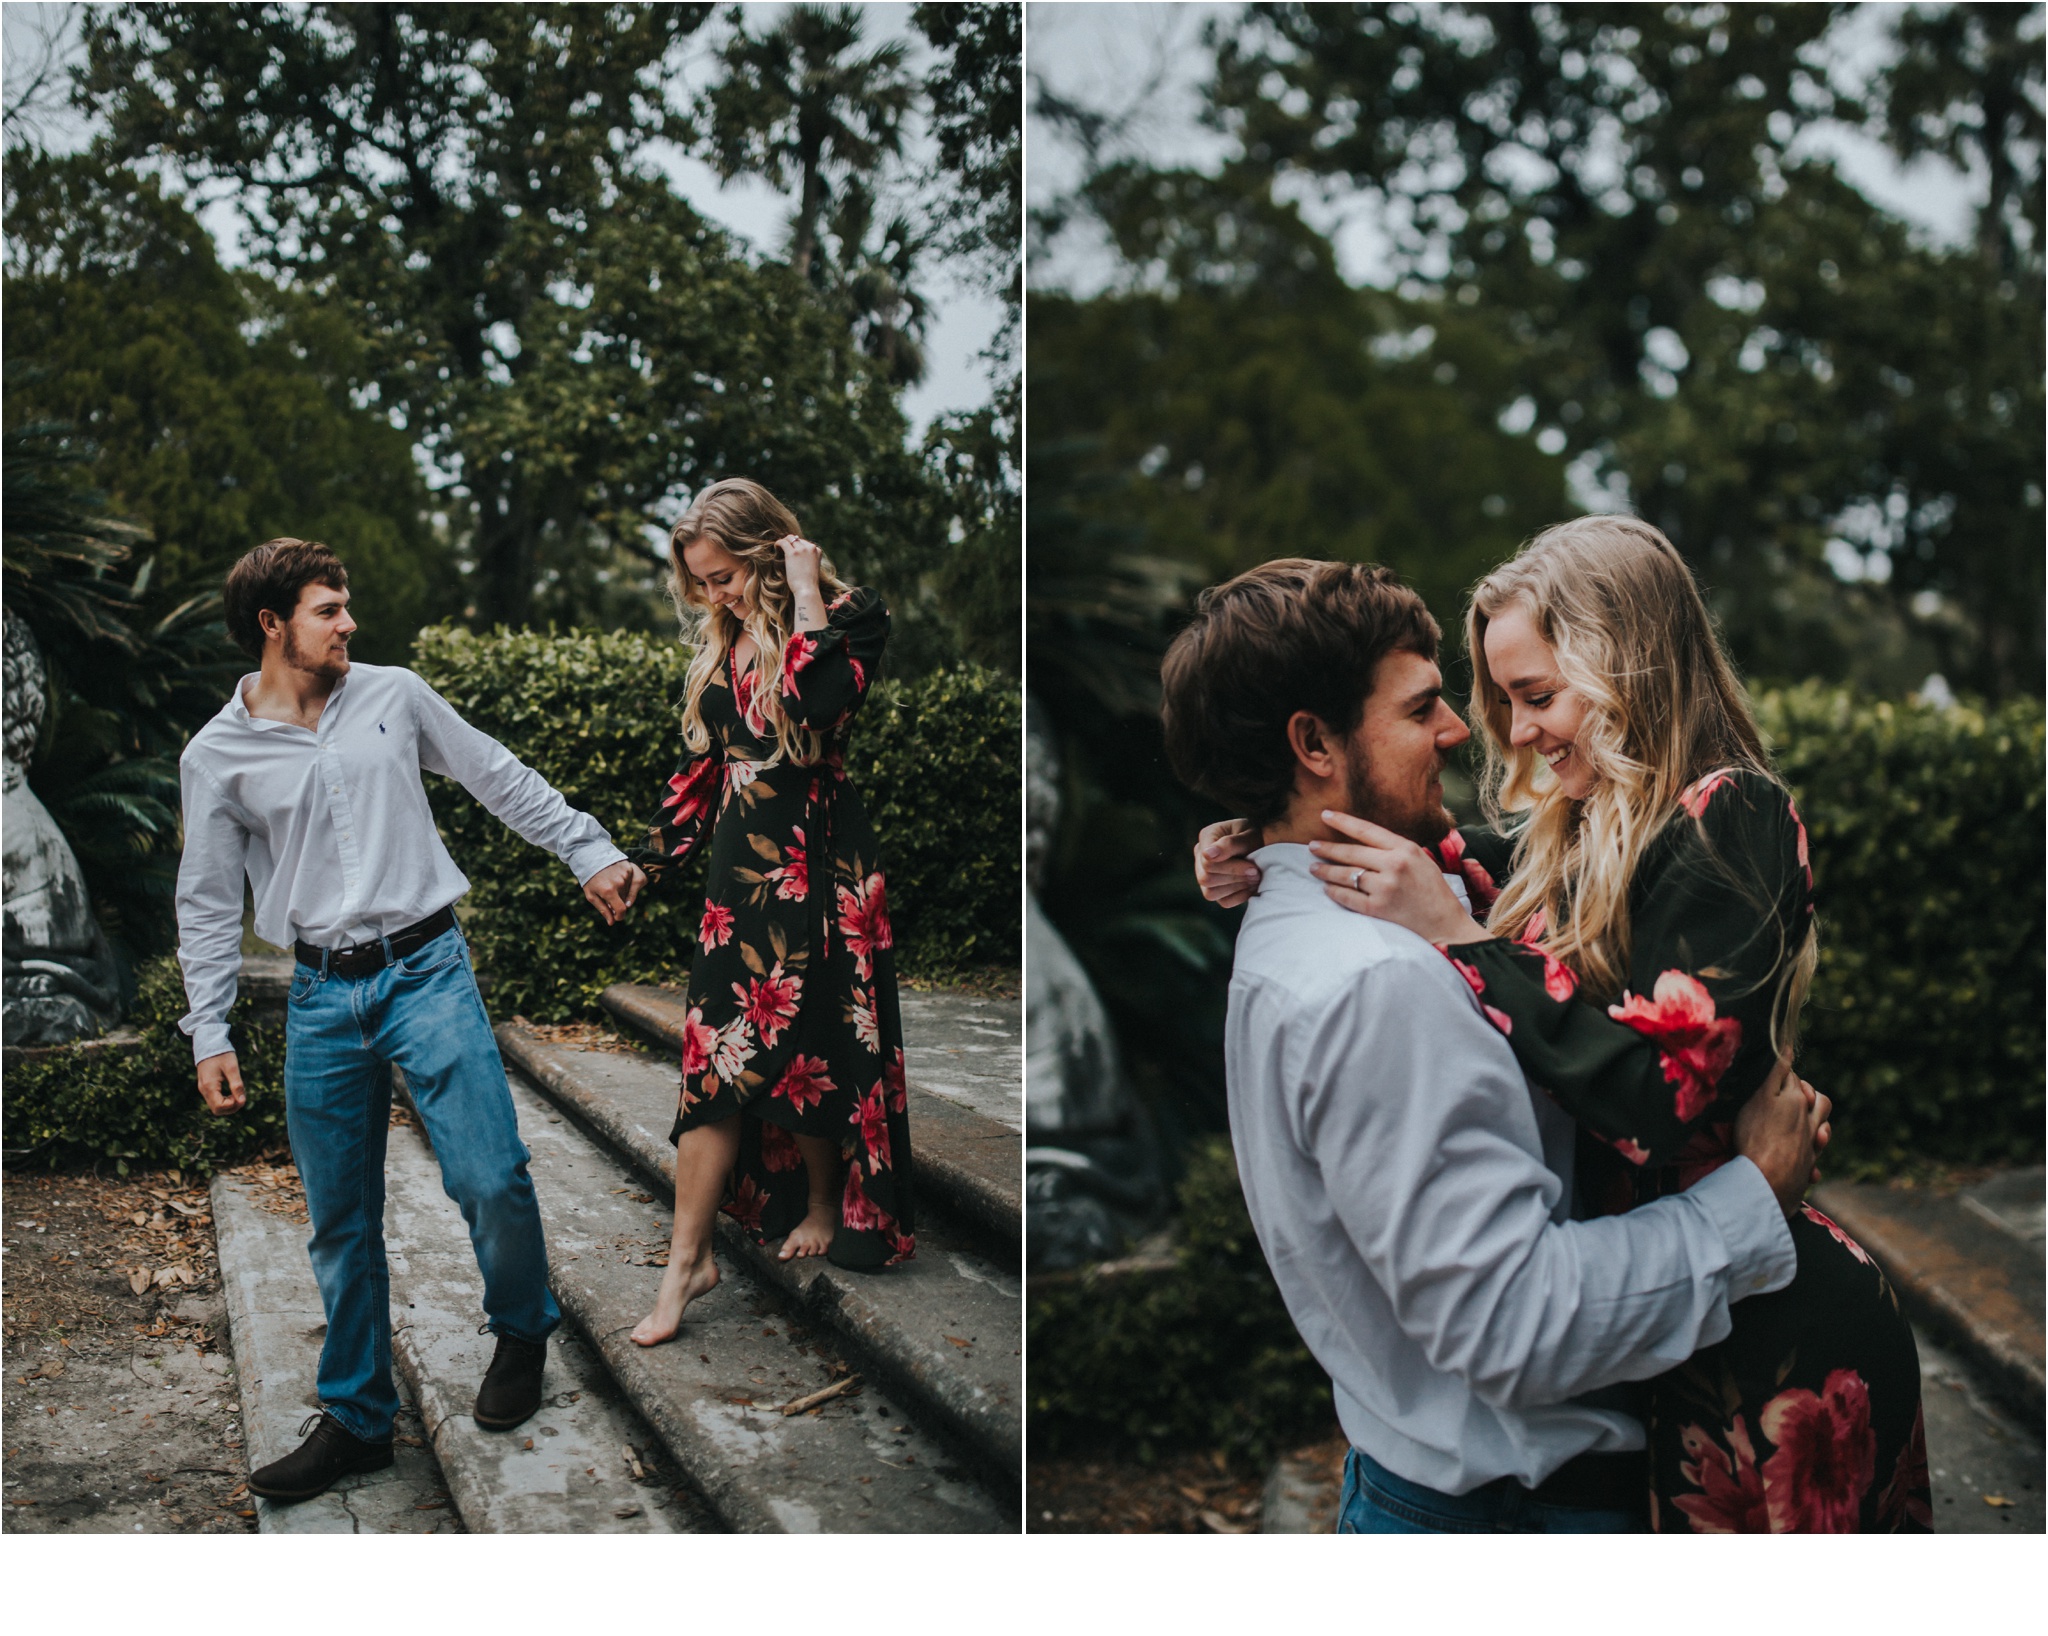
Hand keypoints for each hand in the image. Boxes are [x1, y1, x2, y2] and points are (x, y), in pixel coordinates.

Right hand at [198, 1052, 244, 1115]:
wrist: (209, 1044)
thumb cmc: (222, 1054)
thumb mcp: (232, 1068)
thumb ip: (237, 1085)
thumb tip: (242, 1101)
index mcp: (209, 1086)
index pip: (220, 1106)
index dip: (233, 1105)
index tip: (242, 1097)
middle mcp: (204, 1090)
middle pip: (217, 1110)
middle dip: (231, 1107)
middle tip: (242, 1097)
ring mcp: (203, 1089)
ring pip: (215, 1106)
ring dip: (228, 1105)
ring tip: (238, 1094)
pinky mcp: (205, 1087)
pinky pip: (214, 1100)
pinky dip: (224, 1100)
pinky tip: (232, 1092)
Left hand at [584, 860, 645, 925]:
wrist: (592, 856)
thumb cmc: (590, 878)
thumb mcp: (591, 895)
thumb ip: (603, 909)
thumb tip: (612, 922)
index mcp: (609, 891)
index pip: (621, 910)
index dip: (620, 916)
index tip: (617, 917)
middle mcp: (619, 883)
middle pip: (624, 901)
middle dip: (617, 902)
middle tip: (606, 895)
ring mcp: (625, 875)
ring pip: (627, 892)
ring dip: (621, 893)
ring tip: (610, 884)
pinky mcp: (629, 869)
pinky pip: (630, 882)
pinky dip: (624, 883)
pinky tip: (616, 878)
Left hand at [777, 534, 822, 592]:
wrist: (807, 590)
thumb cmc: (809, 583)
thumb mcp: (812, 568)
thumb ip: (808, 559)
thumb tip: (797, 556)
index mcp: (817, 551)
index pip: (805, 543)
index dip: (797, 547)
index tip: (792, 552)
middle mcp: (811, 548)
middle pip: (797, 539)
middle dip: (790, 543)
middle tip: (784, 550)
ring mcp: (802, 549)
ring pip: (790, 538)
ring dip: (784, 542)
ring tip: (779, 549)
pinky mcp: (793, 553)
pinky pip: (783, 542)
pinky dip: (778, 543)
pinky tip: (776, 548)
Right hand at [1195, 819, 1260, 907]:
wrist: (1266, 844)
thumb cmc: (1256, 835)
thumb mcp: (1248, 835)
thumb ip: (1229, 843)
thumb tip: (1208, 855)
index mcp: (1207, 837)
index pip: (1207, 862)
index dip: (1230, 868)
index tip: (1253, 866)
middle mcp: (1201, 857)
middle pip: (1206, 879)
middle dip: (1234, 877)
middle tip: (1256, 873)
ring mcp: (1206, 875)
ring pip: (1210, 893)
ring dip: (1236, 887)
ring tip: (1255, 879)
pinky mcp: (1217, 890)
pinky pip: (1224, 902)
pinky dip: (1240, 897)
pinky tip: (1252, 886)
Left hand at [1308, 811, 1487, 945]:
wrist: (1445, 924)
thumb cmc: (1432, 890)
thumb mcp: (1420, 860)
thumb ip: (1394, 849)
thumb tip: (1362, 841)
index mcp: (1405, 848)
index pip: (1366, 830)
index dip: (1343, 822)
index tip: (1325, 815)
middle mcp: (1394, 865)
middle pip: (1351, 852)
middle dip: (1327, 848)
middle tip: (1312, 846)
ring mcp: (1385, 887)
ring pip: (1346, 874)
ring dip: (1326, 871)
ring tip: (1313, 868)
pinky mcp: (1378, 908)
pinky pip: (1348, 897)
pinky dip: (1334, 892)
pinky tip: (1327, 888)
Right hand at [1734, 1050, 1830, 1217]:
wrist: (1765, 1181)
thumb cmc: (1756, 1137)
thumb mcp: (1761, 1098)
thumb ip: (1776, 1073)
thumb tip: (1787, 1047)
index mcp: (1798, 1102)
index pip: (1795, 1079)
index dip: (1784, 1074)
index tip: (1773, 1076)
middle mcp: (1809, 1123)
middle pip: (1819, 1103)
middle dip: (1809, 1096)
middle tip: (1792, 1097)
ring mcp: (1810, 1147)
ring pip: (1823, 1129)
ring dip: (1818, 1124)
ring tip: (1805, 1124)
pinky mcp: (1806, 1169)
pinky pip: (1814, 1160)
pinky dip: (1810, 1157)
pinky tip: (1803, 1159)